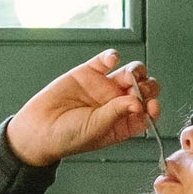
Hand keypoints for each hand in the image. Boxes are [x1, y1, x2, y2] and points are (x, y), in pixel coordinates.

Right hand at [5, 48, 161, 168]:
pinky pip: (106, 60)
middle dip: (146, 87)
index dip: (153, 107)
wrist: (38, 129)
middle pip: (143, 90)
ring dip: (136, 71)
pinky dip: (112, 56)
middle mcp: (117, 104)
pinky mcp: (89, 72)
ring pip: (130, 73)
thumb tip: (138, 102)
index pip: (146, 113)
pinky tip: (111, 60)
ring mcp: (104, 87)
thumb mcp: (96, 129)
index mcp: (122, 123)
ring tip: (128, 76)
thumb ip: (117, 114)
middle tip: (137, 90)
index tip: (152, 105)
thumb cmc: (67, 137)